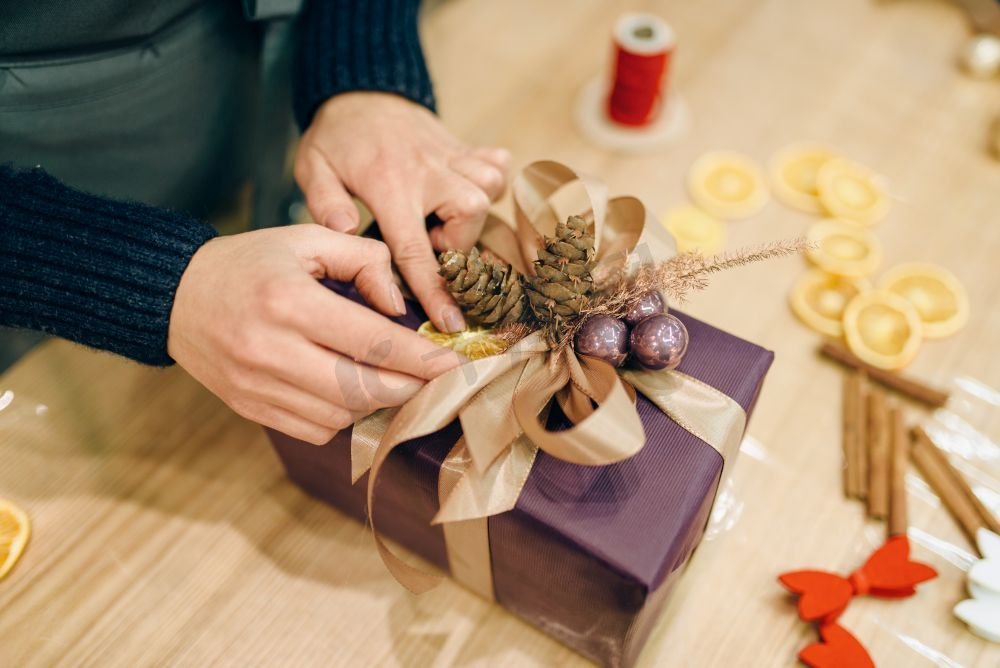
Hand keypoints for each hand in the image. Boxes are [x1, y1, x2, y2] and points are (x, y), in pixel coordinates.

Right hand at [167, 225, 461, 444]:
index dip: (422, 359)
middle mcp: (272, 351)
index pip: (373, 343)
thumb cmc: (250, 263)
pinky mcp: (251, 409)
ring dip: (376, 400)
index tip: (454, 365)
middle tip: (431, 376)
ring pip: (343, 414)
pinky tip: (346, 388)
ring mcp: (258, 387)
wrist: (175, 297)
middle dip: (409, 387)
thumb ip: (365, 260)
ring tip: (388, 377)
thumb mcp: (307, 238)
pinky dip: (343, 415)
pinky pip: (316, 430)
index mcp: (290, 303)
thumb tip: (402, 307)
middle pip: (364, 389)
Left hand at [294, 92, 511, 332]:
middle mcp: (428, 170)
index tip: (452, 324)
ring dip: (473, 214)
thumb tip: (343, 232)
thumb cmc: (335, 137)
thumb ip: (324, 202)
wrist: (360, 88)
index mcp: (389, 185)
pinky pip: (496, 164)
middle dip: (457, 241)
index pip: (416, 248)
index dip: (436, 291)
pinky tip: (463, 191)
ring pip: (489, 188)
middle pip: (470, 214)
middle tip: (427, 241)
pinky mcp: (462, 147)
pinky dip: (490, 181)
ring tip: (441, 219)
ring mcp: (449, 156)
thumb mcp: (314, 166)